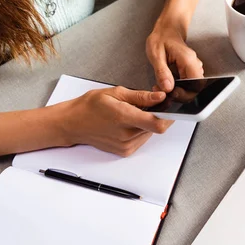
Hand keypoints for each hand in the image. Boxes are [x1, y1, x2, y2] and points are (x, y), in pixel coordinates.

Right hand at [57, 87, 173, 156]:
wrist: (73, 123)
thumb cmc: (91, 106)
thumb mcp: (116, 93)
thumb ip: (141, 96)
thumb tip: (160, 97)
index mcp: (124, 117)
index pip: (157, 124)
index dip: (169, 116)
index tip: (171, 108)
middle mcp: (125, 135)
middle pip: (156, 128)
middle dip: (158, 115)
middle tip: (150, 104)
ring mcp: (125, 145)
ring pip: (150, 134)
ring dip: (148, 123)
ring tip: (134, 112)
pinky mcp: (124, 151)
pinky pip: (141, 140)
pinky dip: (140, 130)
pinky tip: (129, 122)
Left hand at [146, 17, 203, 92]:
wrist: (166, 30)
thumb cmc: (161, 38)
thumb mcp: (156, 54)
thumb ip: (162, 72)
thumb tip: (168, 88)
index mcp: (188, 60)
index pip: (196, 84)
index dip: (185, 93)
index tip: (171, 93)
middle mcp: (194, 65)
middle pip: (195, 88)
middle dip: (179, 94)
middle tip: (162, 90)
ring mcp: (193, 68)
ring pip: (191, 87)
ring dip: (177, 91)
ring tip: (161, 87)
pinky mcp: (189, 71)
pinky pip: (187, 84)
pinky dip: (177, 87)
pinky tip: (165, 84)